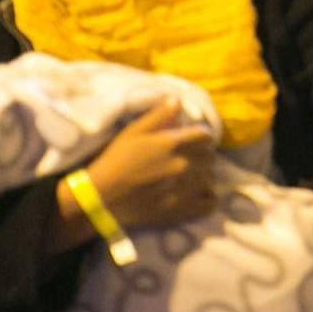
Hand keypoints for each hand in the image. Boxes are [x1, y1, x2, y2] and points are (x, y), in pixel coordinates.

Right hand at [55, 100, 215, 242]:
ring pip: (210, 178)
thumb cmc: (115, 160)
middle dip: (203, 155)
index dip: (200, 137)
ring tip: (191, 176)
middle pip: (210, 156)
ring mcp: (185, 190)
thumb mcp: (133, 131)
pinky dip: (208, 198)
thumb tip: (178, 100)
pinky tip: (198, 194)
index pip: (206, 136)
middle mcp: (184, 165)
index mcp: (173, 144)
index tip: (193, 141)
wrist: (101, 197)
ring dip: (204, 175)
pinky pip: (210, 204)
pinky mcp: (181, 211)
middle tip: (189, 158)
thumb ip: (159, 115)